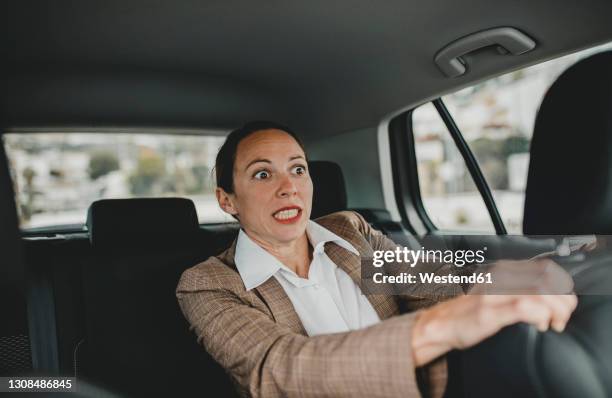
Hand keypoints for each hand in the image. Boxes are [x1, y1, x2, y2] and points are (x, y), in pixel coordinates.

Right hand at [411, 259, 577, 365]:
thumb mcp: (497, 293)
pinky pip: (524, 307)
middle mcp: (500, 277)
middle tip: (562, 317)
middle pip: (547, 279)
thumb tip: (550, 293)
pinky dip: (540, 316)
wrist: (440, 323)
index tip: (565, 303)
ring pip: (540, 291)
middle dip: (564, 300)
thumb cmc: (469, 312)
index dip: (563, 286)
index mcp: (503, 271)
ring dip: (556, 310)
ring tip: (554, 323)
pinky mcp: (489, 311)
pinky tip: (539, 325)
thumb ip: (518, 288)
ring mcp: (494, 294)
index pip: (546, 268)